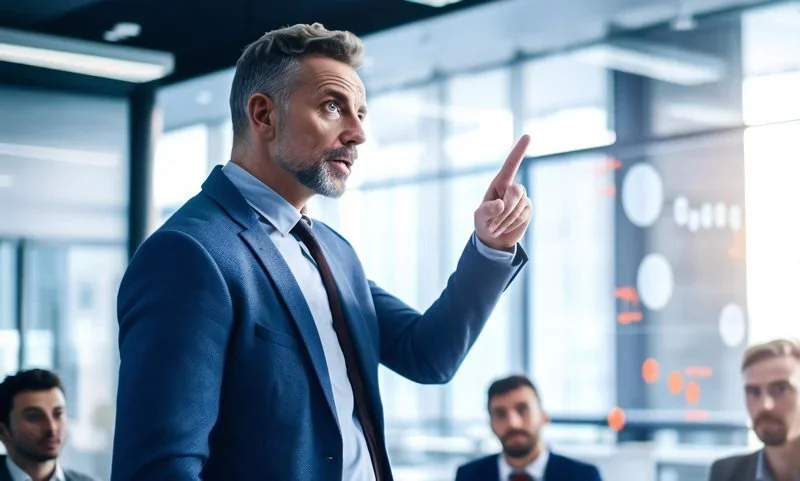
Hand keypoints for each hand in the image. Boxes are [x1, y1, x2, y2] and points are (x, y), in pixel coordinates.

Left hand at [474, 135, 532, 250]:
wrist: (494, 239)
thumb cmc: (484, 223)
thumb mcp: (480, 217)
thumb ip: (487, 210)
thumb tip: (501, 204)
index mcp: (499, 183)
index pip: (511, 164)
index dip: (519, 150)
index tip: (528, 135)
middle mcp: (512, 187)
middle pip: (516, 191)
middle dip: (505, 209)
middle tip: (492, 224)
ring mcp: (522, 198)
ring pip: (519, 206)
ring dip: (506, 219)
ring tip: (496, 227)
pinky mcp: (527, 209)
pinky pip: (523, 215)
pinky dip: (512, 223)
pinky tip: (506, 226)